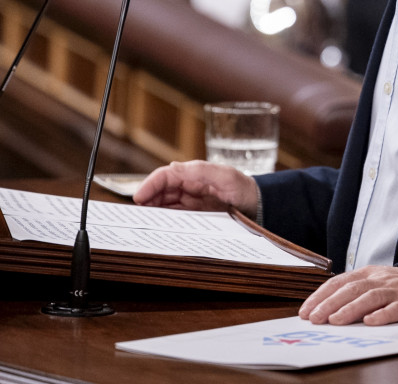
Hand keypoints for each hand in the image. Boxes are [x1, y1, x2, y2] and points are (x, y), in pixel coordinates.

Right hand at [133, 160, 259, 217]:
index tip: (138, 198)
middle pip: (160, 191)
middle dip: (148, 201)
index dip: (149, 185)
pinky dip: (165, 222)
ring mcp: (191, 201)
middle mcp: (189, 185)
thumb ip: (198, 171)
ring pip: (164, 205)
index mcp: (193, 173)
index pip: (165, 176)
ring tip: (146, 224)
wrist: (260, 206)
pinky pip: (175, 217)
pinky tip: (160, 230)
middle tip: (138, 216)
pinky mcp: (195, 215)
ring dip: (154, 213)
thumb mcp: (223, 176)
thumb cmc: (243, 187)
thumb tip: (171, 168)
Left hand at [299, 265, 397, 325]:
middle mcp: (380, 279)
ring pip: (371, 297)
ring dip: (351, 309)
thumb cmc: (396, 290)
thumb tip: (322, 311)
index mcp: (367, 273)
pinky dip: (383, 315)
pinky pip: (397, 308)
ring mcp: (396, 290)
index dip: (321, 296)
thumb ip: (353, 293)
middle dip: (330, 303)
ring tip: (335, 321)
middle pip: (352, 289)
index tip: (305, 311)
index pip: (339, 282)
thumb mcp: (373, 284)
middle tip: (314, 318)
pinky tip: (370, 322)